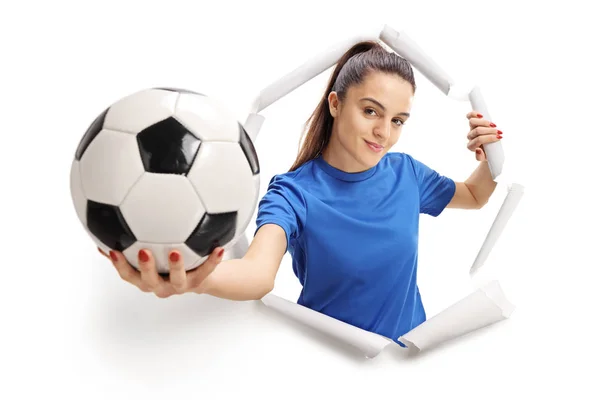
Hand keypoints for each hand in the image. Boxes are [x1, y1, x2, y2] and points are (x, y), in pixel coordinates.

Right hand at [98, 246, 224, 297]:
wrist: (201, 278)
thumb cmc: (169, 262)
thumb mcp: (150, 253)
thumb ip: (129, 240)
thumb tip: (105, 221)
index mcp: (145, 279)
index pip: (128, 275)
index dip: (119, 265)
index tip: (112, 250)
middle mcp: (161, 285)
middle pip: (149, 281)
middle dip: (145, 268)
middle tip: (143, 251)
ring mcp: (180, 286)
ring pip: (177, 280)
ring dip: (176, 267)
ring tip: (175, 252)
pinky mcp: (200, 282)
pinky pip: (207, 270)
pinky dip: (213, 260)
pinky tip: (219, 248)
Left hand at [465, 111, 502, 161]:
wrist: (488, 150)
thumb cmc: (488, 153)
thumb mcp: (486, 158)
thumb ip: (480, 157)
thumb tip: (478, 150)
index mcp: (471, 146)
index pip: (479, 140)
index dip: (489, 137)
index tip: (499, 137)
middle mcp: (470, 137)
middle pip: (477, 131)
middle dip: (490, 131)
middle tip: (499, 132)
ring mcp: (471, 129)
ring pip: (472, 122)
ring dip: (484, 123)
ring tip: (493, 125)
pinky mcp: (473, 123)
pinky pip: (469, 116)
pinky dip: (474, 114)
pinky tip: (481, 115)